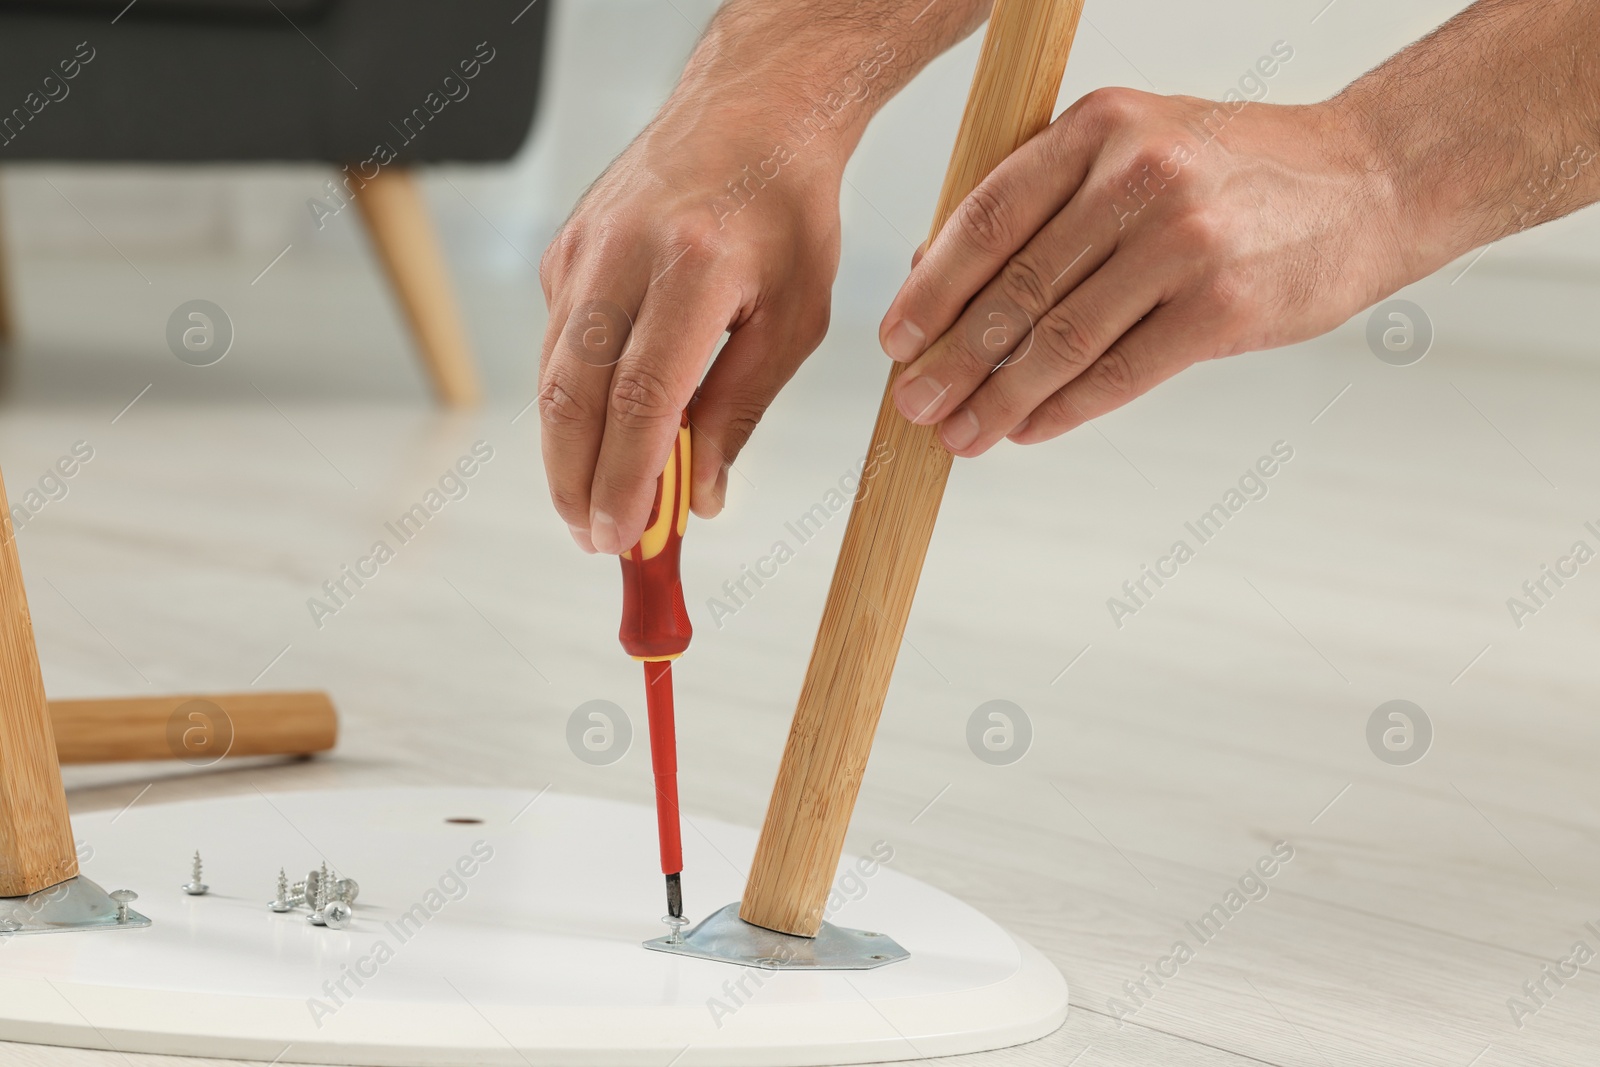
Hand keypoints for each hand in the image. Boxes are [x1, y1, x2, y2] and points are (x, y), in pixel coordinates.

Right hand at [538, 107, 840, 553]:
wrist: (750, 111)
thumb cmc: (786, 214)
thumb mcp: (794, 319)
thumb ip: (742, 411)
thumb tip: (704, 500)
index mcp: (693, 267)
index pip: (643, 398)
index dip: (625, 478)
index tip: (622, 539)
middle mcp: (622, 253)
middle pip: (575, 395)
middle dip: (578, 483)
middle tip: (599, 541)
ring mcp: (581, 249)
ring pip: (553, 376)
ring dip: (568, 452)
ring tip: (596, 508)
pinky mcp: (563, 252)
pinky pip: (558, 345)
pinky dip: (574, 401)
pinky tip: (601, 434)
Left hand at [877, 87, 1402, 454]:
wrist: (1370, 180)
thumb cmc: (1236, 172)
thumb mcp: (1137, 148)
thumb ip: (1049, 201)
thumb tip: (942, 277)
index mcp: (1101, 127)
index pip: (989, 218)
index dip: (931, 288)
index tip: (894, 340)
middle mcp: (1138, 176)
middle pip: (1015, 287)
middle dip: (952, 358)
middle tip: (912, 404)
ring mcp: (1183, 242)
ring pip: (1060, 340)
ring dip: (998, 399)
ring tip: (959, 434)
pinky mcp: (1221, 308)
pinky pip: (1118, 373)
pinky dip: (1063, 410)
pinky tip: (1027, 430)